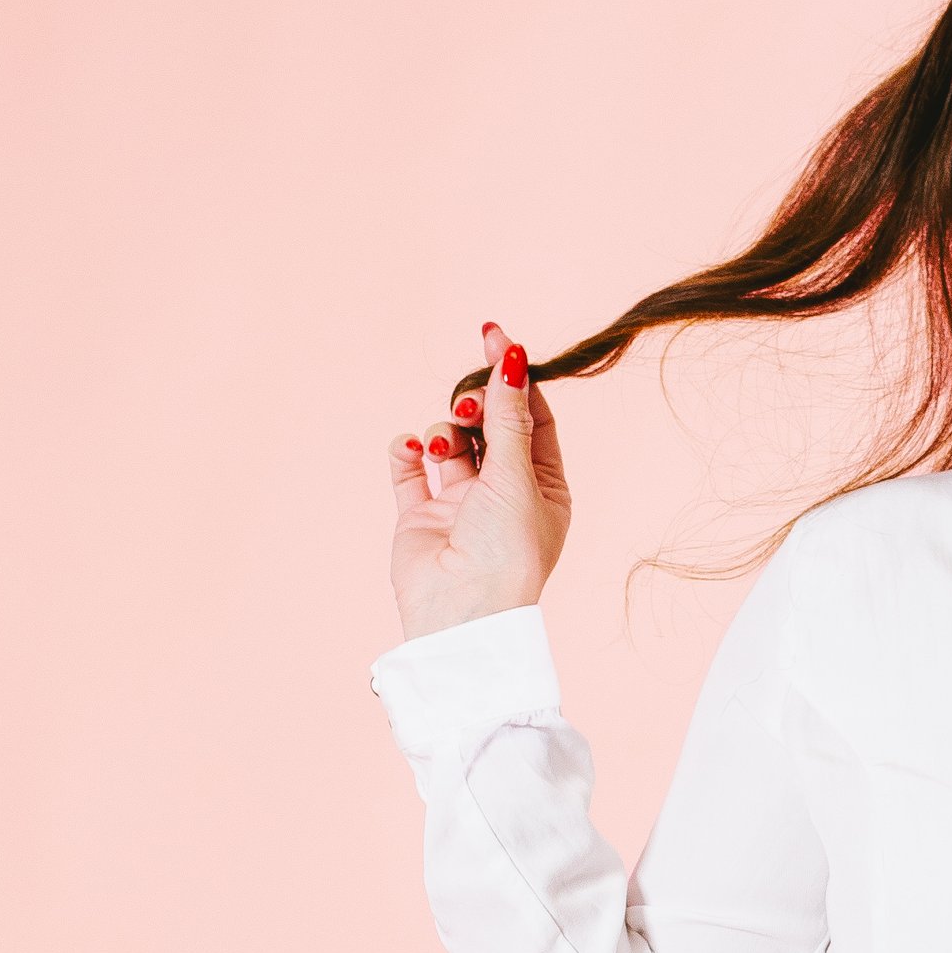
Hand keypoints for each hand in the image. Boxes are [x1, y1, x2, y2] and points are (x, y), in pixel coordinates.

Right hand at [388, 320, 571, 637]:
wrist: (460, 615)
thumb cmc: (505, 553)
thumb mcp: (517, 477)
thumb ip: (508, 417)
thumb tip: (511, 358)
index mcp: (543, 487)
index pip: (531, 417)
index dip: (514, 377)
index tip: (495, 336)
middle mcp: (503, 493)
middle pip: (488, 424)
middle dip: (475, 405)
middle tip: (468, 409)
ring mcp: (459, 503)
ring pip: (449, 440)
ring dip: (445, 430)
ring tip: (445, 444)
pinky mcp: (419, 514)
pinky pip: (409, 466)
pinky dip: (408, 449)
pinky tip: (413, 449)